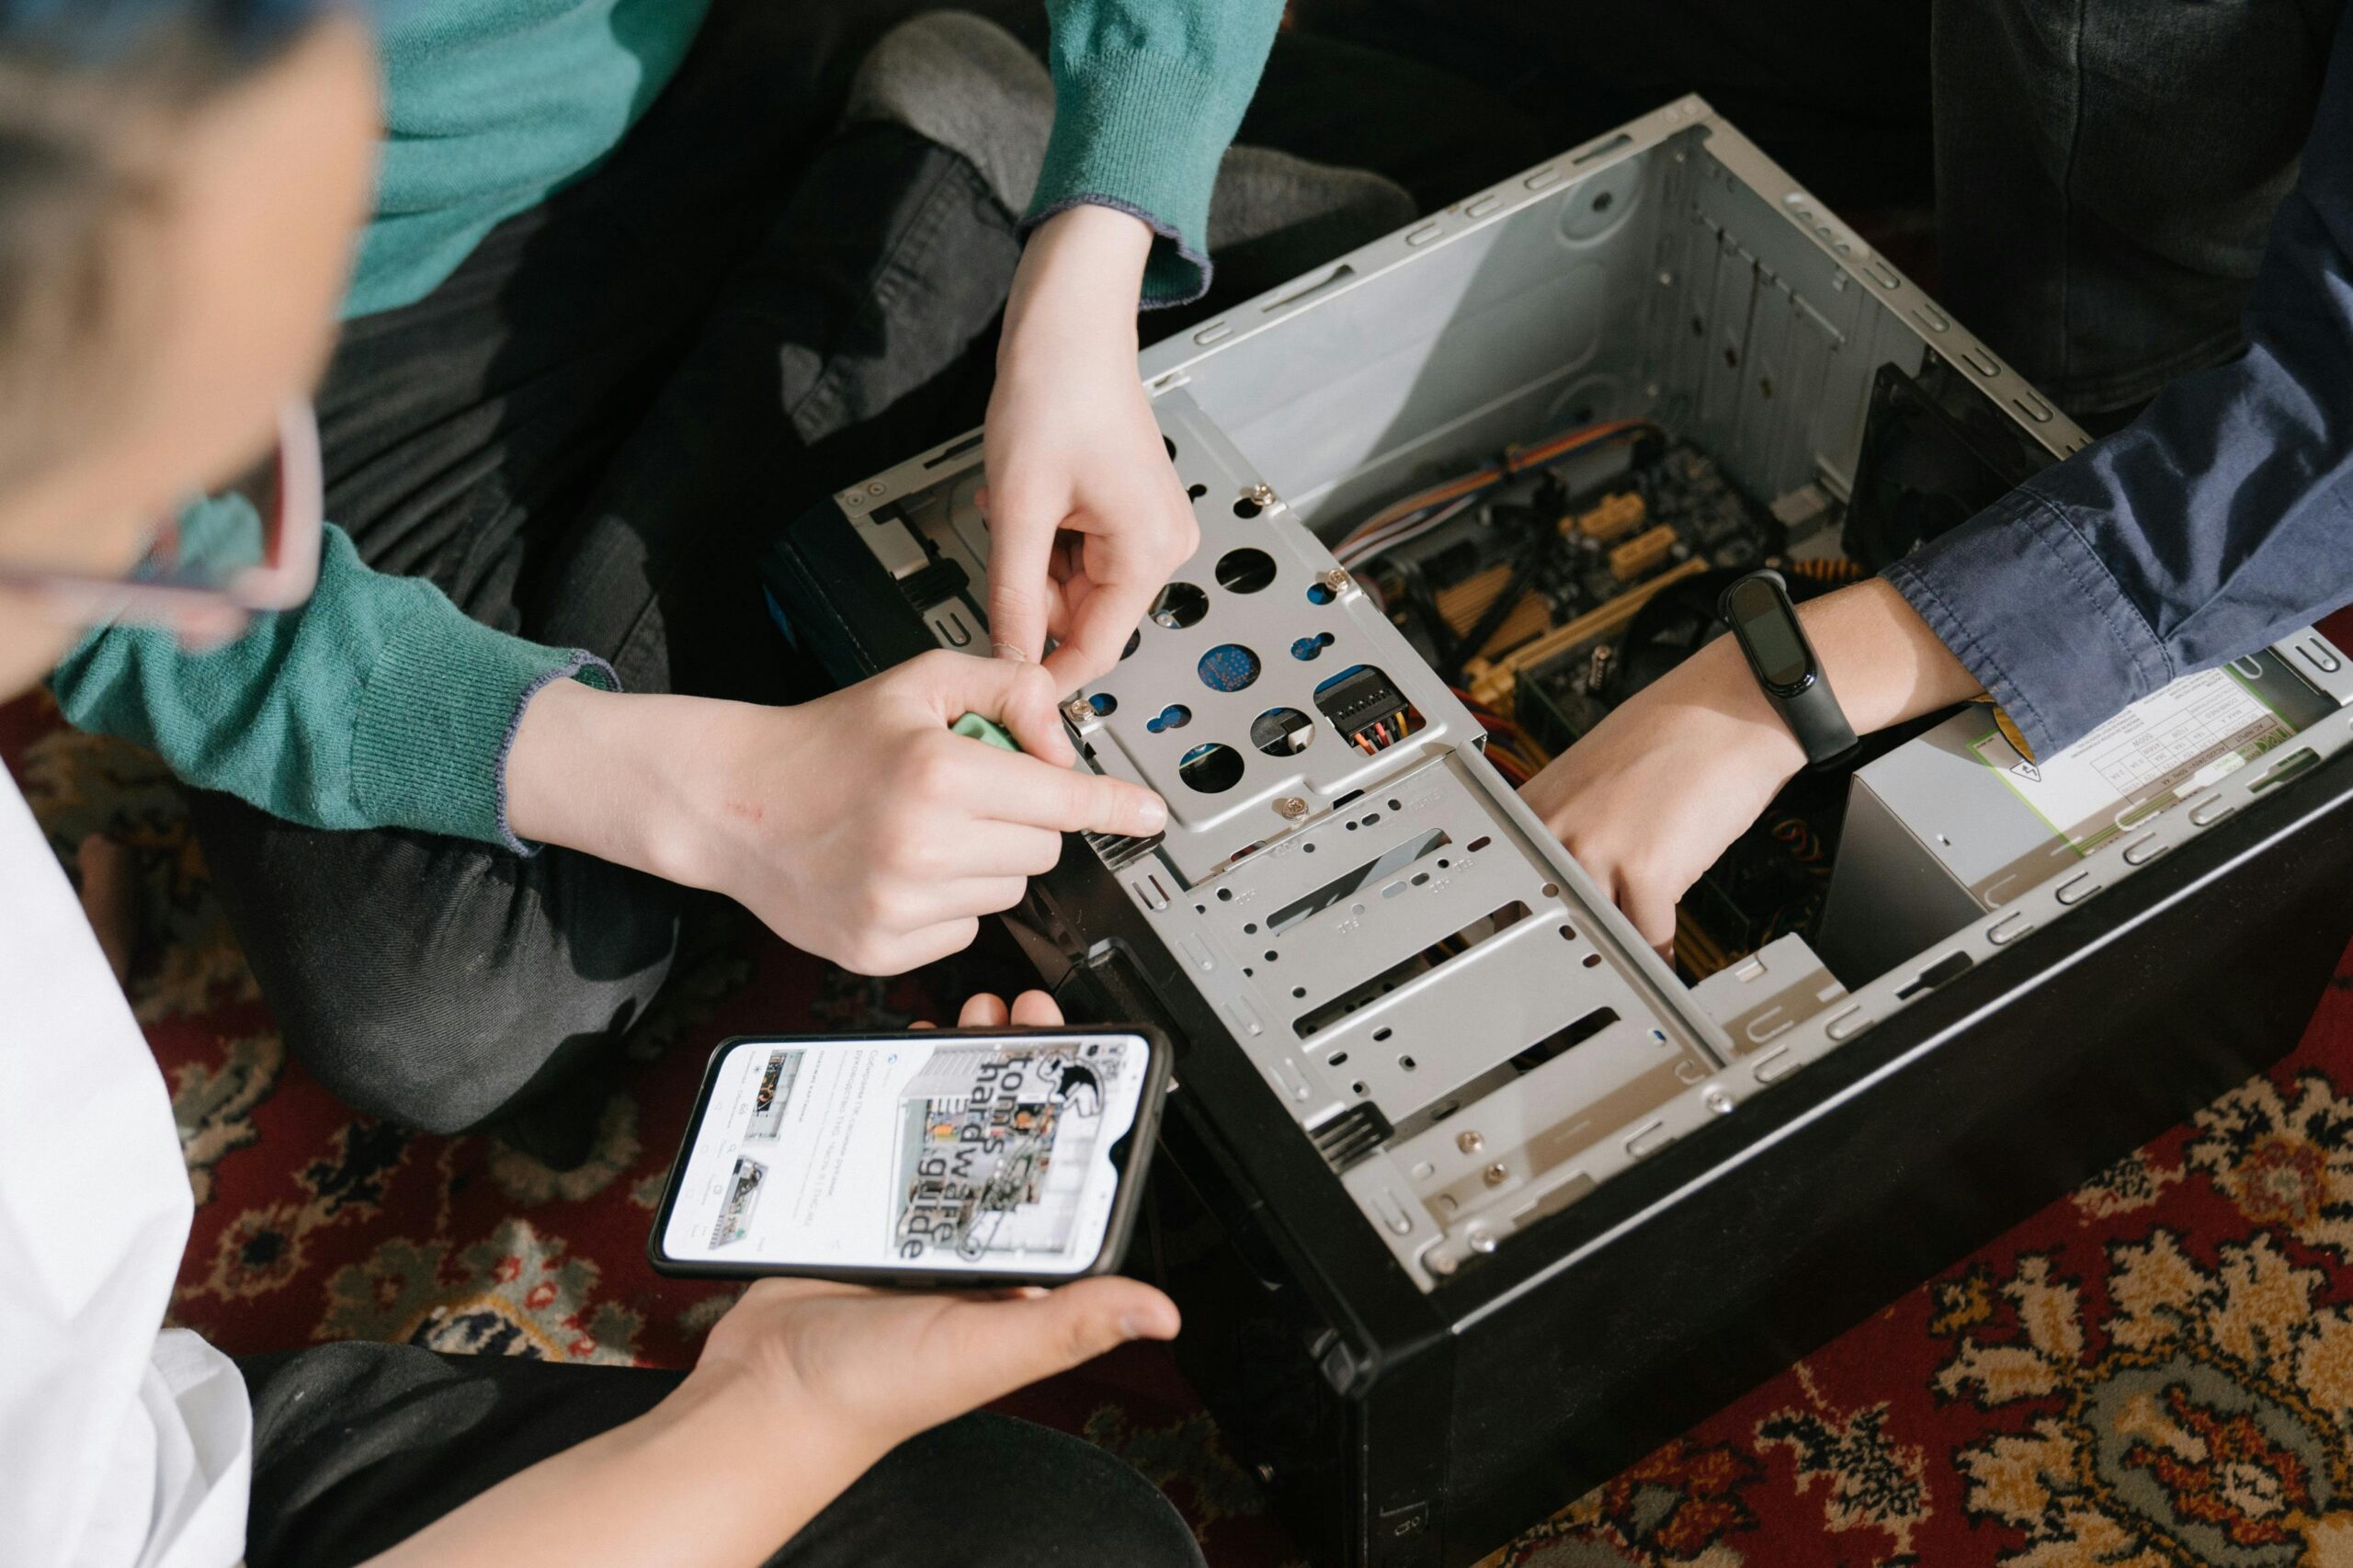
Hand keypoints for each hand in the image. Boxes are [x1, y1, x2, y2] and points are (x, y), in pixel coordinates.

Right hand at [355, 994, 1177, 1567]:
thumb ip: (1069, 1324)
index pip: (1061, 1176)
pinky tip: (904, 1056)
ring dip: (964, 1070)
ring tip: (974, 1017)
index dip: (1072, 1110)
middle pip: (1007, 1138)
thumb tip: (1159, 1313)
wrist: (762, 1397)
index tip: (1079, 1054)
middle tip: (1024, 1013)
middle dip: (1021, 1071)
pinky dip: (895, 1093)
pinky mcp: (857, 1208)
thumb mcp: (985, 1351)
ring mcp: (911, 1220)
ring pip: (947, 1127)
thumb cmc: (875, 1392)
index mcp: (1015, 1272)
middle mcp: (970, 1243)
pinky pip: (884, 1135)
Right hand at [506, 650, 1166, 974]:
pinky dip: (948, 902)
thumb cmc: (825, 741)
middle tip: (963, 793)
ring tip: (922, 829)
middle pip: (1042, 848)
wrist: (733, 801)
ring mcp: (900, 906)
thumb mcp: (920, 682)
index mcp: (937, 773)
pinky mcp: (882, 949)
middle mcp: (921, 845)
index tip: (1150, 818)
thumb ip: (1008, 689)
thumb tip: (1064, 742)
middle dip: (1021, 818)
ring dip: (985, 860)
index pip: (1060, 800)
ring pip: (1008, 891)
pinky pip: (965, 930)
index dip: (1112, 807)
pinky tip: (901, 869)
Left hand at [984, 204, 1198, 688]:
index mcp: (1148, 551)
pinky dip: (1047, 537)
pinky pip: (1080, 554)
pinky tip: (1036, 494)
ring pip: (1075, 586)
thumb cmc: (1056, 390)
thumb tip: (1009, 661)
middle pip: (1082, 617)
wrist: (1070, 325)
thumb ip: (1014, 597)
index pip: (1095, 650)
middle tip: (1007, 534)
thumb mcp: (1020, 508)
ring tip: (1021, 500)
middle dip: (1032, 590)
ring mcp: (1151, 529)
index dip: (1043, 671)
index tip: (1004, 690)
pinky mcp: (1134, 512)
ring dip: (1036, 558)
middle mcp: (1163, 546)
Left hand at [1521, 579, 1978, 950]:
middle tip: (1586, 973)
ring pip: (1598, 931)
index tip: (1533, 953)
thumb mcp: (1593, 777)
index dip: (1527, 924)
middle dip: (1575, 946)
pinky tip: (1669, 958)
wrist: (1733, 708)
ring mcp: (1596, 850)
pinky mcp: (1647, 869)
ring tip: (1633, 962)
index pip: (1510, 884)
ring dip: (1622, 950)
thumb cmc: (1676, 734)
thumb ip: (1567, 827)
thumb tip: (1562, 881)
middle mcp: (1555, 827)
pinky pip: (1649, 938)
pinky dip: (1664, 954)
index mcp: (1535, 805)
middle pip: (1551, 915)